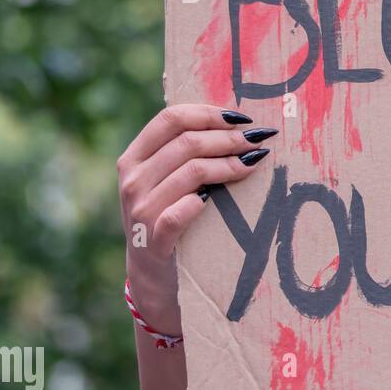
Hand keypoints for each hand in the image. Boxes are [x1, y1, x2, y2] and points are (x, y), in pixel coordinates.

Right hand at [118, 104, 275, 333]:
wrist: (152, 276)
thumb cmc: (168, 218)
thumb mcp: (166, 181)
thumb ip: (184, 153)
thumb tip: (235, 123)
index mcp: (134, 158)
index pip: (171, 118)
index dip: (209, 113)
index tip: (242, 118)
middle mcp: (132, 180)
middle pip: (187, 142)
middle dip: (229, 138)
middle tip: (258, 141)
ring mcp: (140, 210)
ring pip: (192, 171)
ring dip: (229, 165)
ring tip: (254, 163)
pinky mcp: (153, 240)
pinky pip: (180, 213)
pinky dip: (201, 202)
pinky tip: (217, 198)